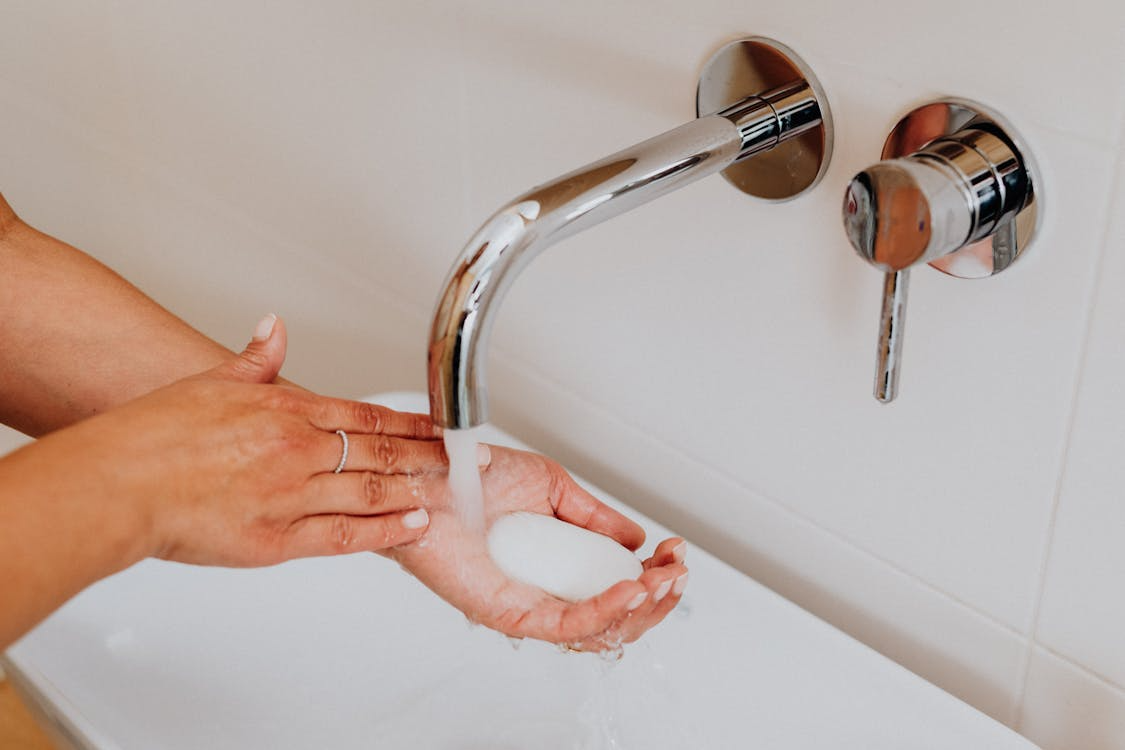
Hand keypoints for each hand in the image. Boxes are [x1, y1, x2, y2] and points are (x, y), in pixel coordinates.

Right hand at [45, 315, 452, 566]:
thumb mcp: (210, 383)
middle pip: (380, 452)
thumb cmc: (153, 435)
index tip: (440, 428)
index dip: (411, 424)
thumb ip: (254, 360)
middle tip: (463, 463)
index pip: (367, 415)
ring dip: (415, 490)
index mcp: (286, 411)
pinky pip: (345, 535)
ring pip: (371, 491)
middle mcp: (298, 450)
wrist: (117, 484)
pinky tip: (412, 526)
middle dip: (427, 457)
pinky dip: (384, 531)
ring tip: (449, 493)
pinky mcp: (277, 539)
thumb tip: (274, 329)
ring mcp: (292, 495)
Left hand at [385, 447, 688, 651]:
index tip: (675, 552)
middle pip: (616, 621)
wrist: (428, 474)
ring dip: (641, 608)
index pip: (615, 591)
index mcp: (557, 569)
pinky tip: (630, 590)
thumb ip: (593, 518)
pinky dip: (603, 611)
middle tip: (677, 570)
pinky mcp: (506, 612)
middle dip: (658, 599)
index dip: (653, 577)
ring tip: (664, 580)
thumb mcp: (551, 488)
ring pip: (598, 631)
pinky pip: (564, 624)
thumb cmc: (473, 481)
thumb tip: (634, 541)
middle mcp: (544, 592)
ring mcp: (526, 606)